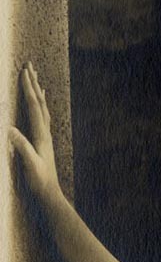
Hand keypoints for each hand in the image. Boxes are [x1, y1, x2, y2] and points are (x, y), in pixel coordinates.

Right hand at [10, 62, 61, 205]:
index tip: (24, 71)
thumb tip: (9, 129)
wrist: (50, 195)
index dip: (28, 88)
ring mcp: (45, 137)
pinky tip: (40, 104)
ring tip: (35, 79)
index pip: (34, 106)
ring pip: (42, 109)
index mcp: (41, 135)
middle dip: (33, 83)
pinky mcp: (43, 143)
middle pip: (40, 103)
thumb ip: (21, 147)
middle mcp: (45, 133)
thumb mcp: (28, 164)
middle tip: (29, 65)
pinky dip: (40, 106)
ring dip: (37, 92)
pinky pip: (42, 118)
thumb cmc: (38, 182)